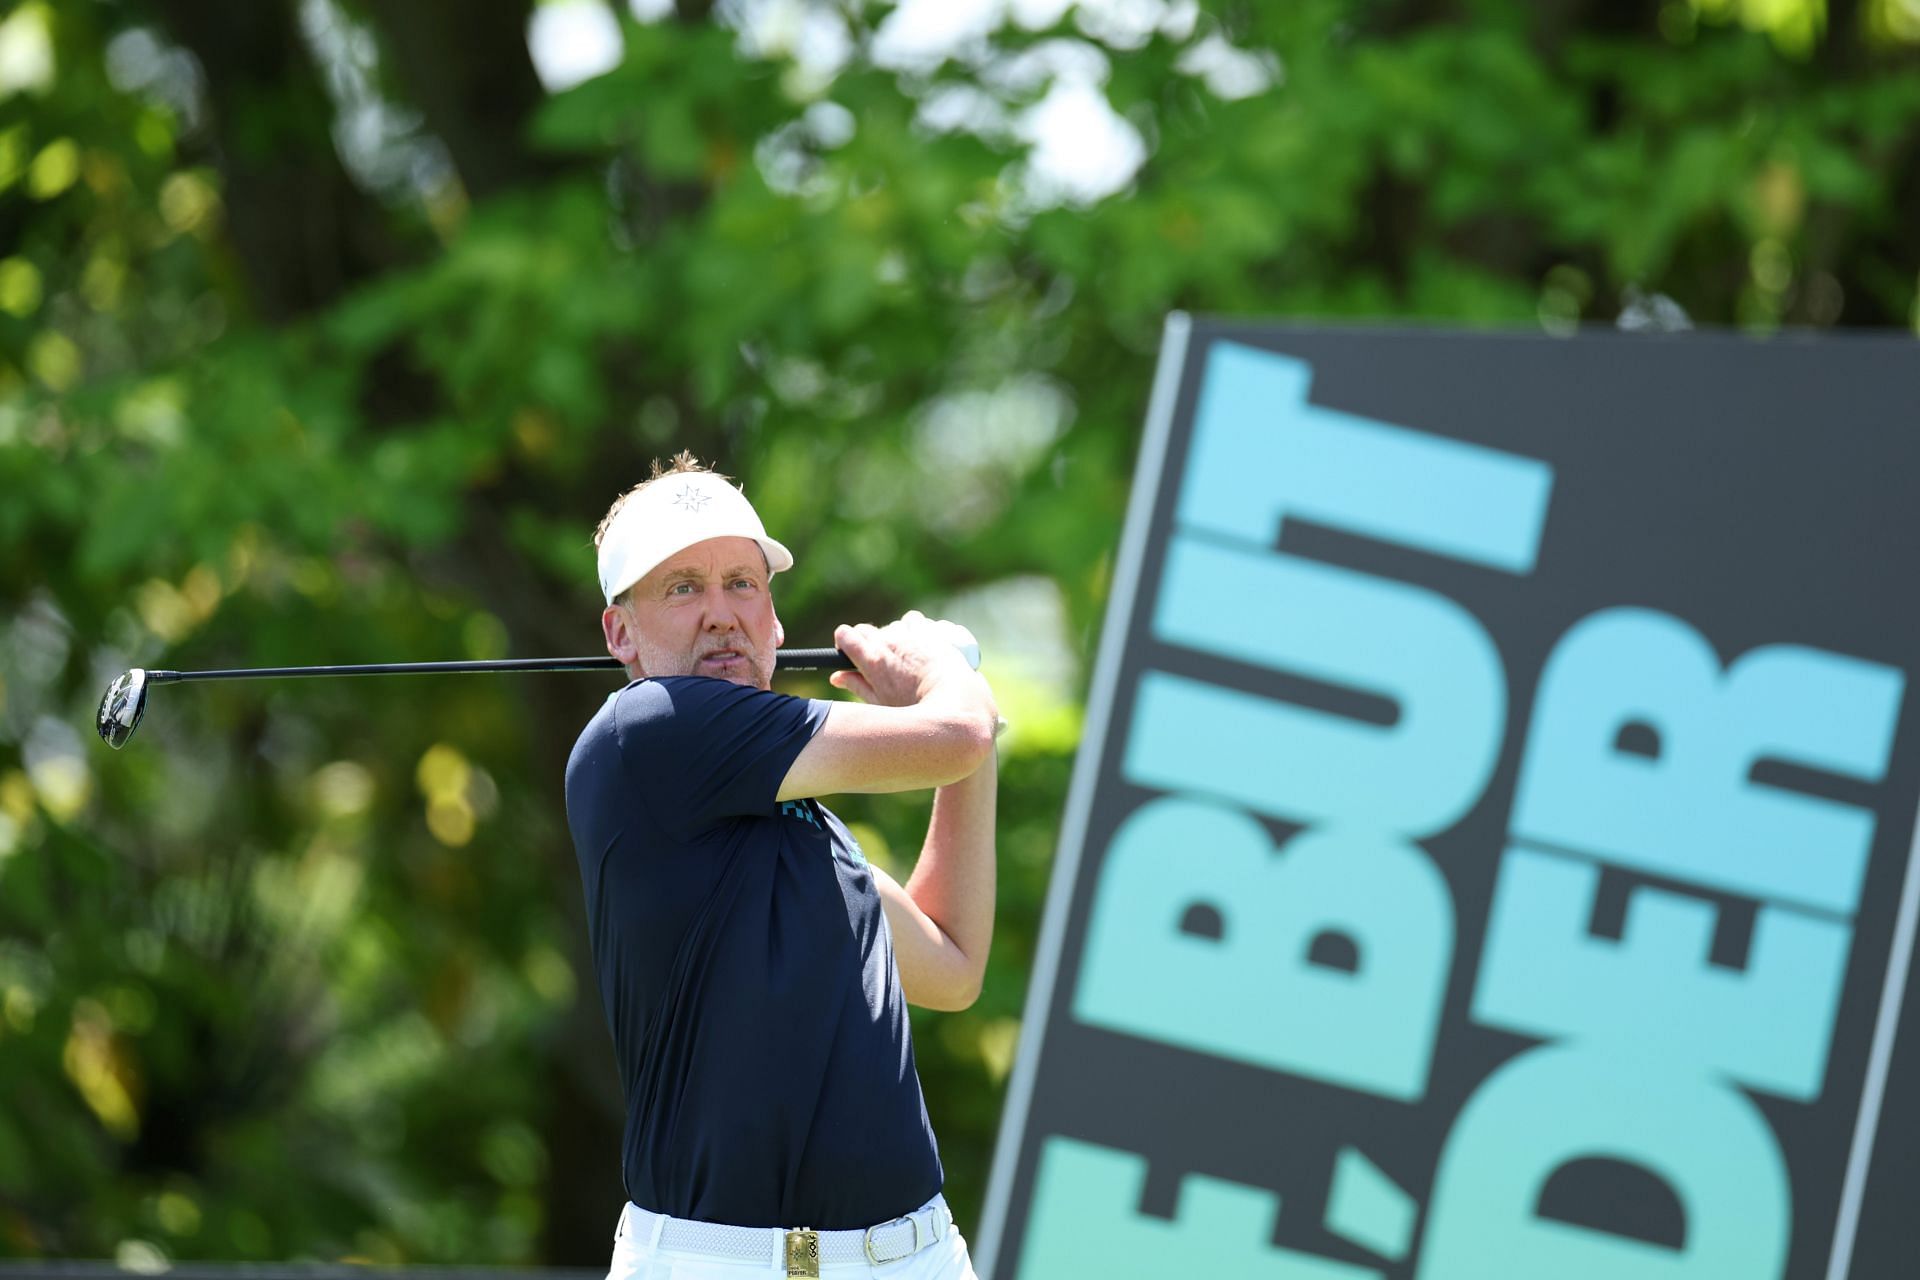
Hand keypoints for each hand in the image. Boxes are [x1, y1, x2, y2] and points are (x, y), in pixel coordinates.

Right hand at [830, 611, 980, 706]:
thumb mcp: (881, 702)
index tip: (849, 651)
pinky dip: (912, 628)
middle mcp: (889, 642)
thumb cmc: (917, 711)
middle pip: (866, 630)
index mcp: (873, 660)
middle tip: (880, 663)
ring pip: (890, 627)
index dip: (845, 642)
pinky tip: (919, 643)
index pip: (845, 635)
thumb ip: (856, 685)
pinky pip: (912, 620)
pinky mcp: (929, 630)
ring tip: (904, 658)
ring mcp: (910, 634)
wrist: (956, 704)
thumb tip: (836, 677)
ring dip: (892, 637)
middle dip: (868, 642)